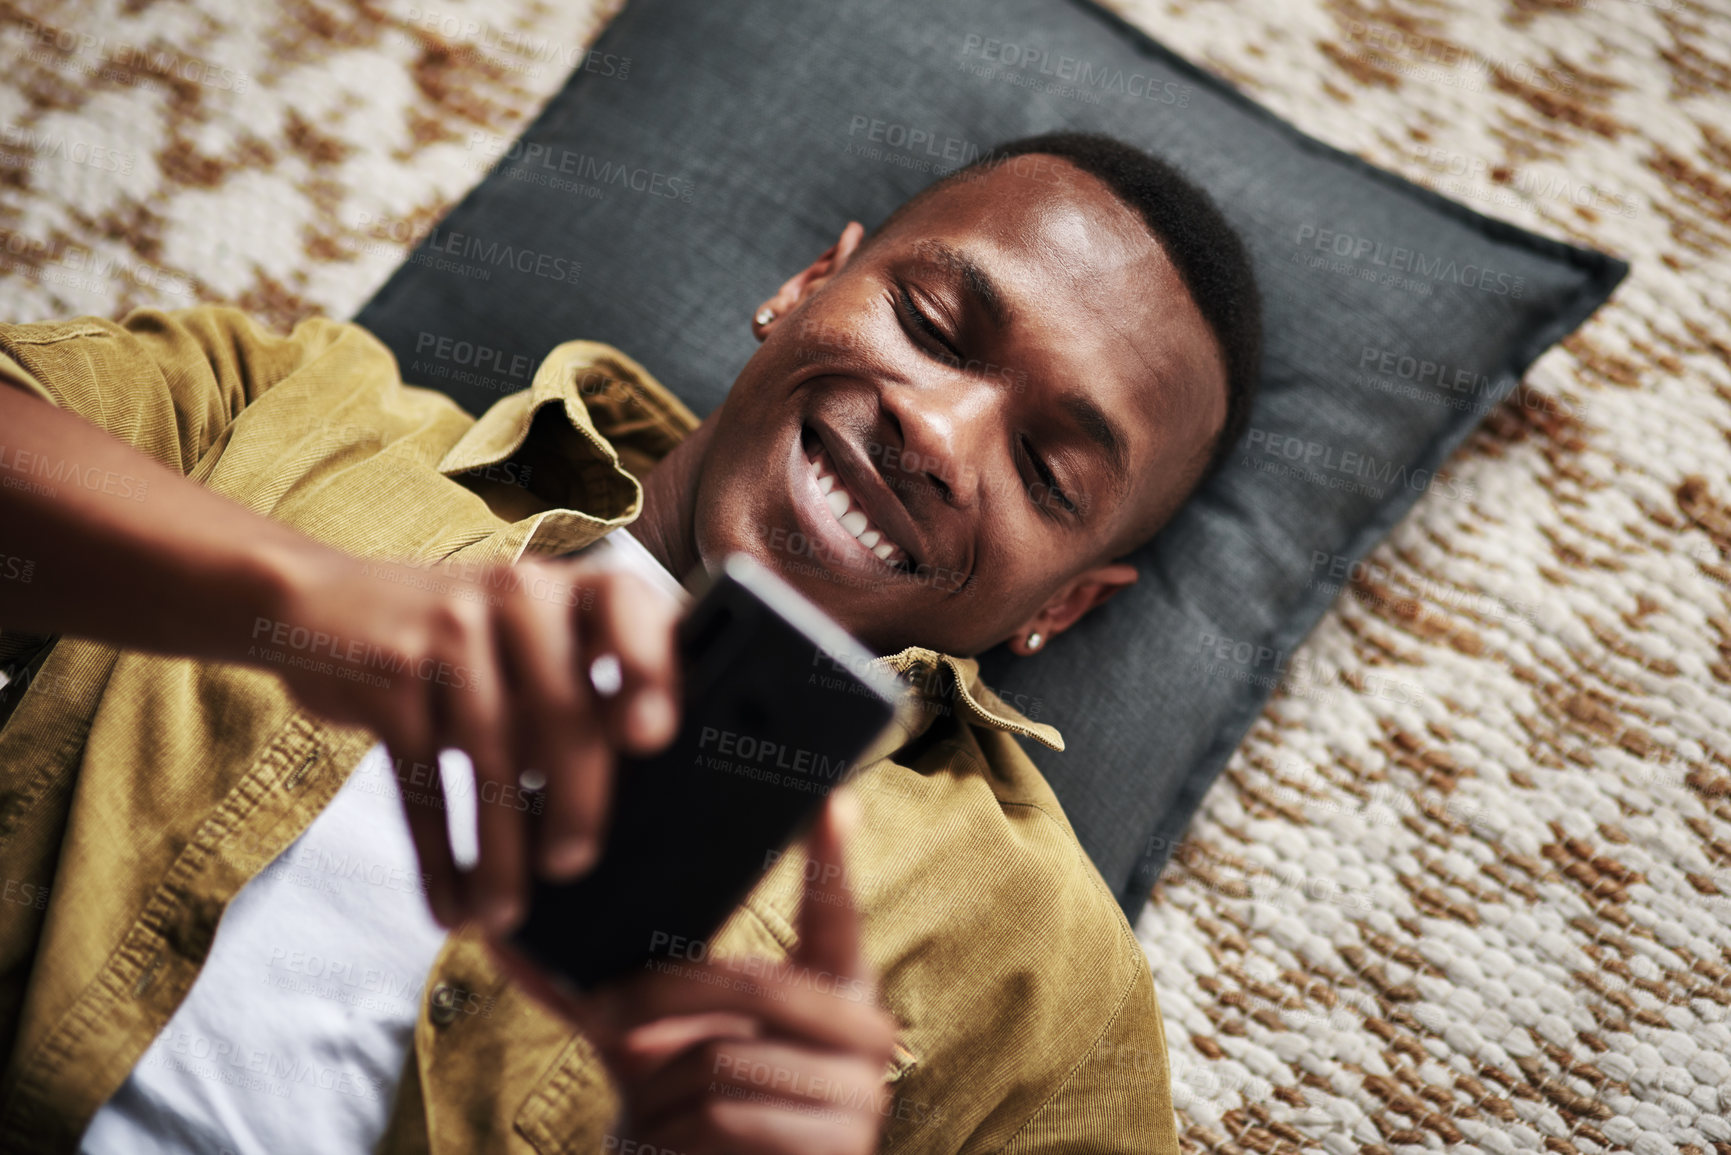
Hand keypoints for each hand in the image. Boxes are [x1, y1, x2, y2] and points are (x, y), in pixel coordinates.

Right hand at [264, 550, 680, 932]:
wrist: (320, 606)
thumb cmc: (453, 645)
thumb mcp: (519, 647)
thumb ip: (578, 692)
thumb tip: (637, 806)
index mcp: (563, 587)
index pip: (624, 602)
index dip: (649, 665)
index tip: (650, 737)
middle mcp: (514, 596)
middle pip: (561, 707)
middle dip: (574, 801)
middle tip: (573, 865)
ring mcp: (447, 630)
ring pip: (490, 757)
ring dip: (500, 851)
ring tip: (506, 912)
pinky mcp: (388, 674)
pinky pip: (423, 782)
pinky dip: (437, 856)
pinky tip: (450, 904)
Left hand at [498, 792, 897, 1154]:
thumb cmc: (681, 1117)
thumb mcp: (643, 1043)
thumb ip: (588, 986)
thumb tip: (497, 934)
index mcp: (829, 992)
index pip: (837, 915)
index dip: (834, 860)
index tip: (831, 799)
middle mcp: (864, 1032)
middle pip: (749, 985)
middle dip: (658, 1001)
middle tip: (602, 1014)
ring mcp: (859, 1092)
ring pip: (725, 1062)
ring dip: (662, 1097)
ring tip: (654, 1121)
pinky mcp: (840, 1146)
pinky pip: (731, 1118)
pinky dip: (678, 1139)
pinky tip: (675, 1152)